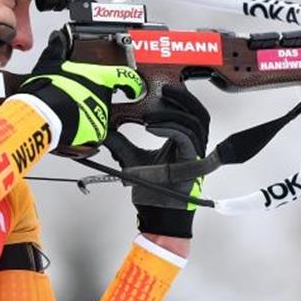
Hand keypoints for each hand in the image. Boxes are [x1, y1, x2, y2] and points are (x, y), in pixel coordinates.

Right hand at [16, 31, 144, 146]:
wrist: (43, 113)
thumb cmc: (49, 88)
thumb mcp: (51, 62)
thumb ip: (58, 49)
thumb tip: (57, 38)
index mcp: (98, 77)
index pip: (125, 77)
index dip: (132, 83)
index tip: (134, 88)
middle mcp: (103, 96)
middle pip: (105, 97)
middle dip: (91, 98)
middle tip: (75, 98)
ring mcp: (101, 116)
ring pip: (97, 116)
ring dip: (86, 114)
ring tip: (67, 112)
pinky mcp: (95, 133)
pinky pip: (92, 132)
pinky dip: (83, 131)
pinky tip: (69, 125)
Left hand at [104, 84, 210, 238]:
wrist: (156, 212)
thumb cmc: (150, 190)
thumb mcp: (131, 159)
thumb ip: (121, 143)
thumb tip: (103, 131)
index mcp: (182, 141)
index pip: (189, 112)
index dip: (179, 98)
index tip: (162, 88)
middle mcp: (192, 145)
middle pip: (197, 112)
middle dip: (182, 98)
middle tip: (164, 89)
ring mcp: (194, 153)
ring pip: (193, 122)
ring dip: (172, 113)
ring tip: (151, 113)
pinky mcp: (191, 160)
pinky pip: (184, 137)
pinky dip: (168, 128)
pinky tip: (150, 126)